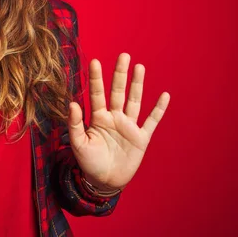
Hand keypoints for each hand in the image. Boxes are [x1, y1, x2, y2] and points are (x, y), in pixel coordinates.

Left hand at [67, 53, 169, 190]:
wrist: (104, 181)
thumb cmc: (89, 162)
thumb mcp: (78, 144)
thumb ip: (75, 124)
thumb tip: (72, 103)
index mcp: (98, 118)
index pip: (97, 94)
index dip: (96, 78)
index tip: (95, 61)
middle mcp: (114, 118)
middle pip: (118, 92)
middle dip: (120, 74)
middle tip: (123, 55)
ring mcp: (128, 126)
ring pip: (134, 101)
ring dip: (137, 85)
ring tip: (139, 67)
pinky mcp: (141, 138)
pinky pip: (151, 121)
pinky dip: (158, 110)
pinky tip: (164, 95)